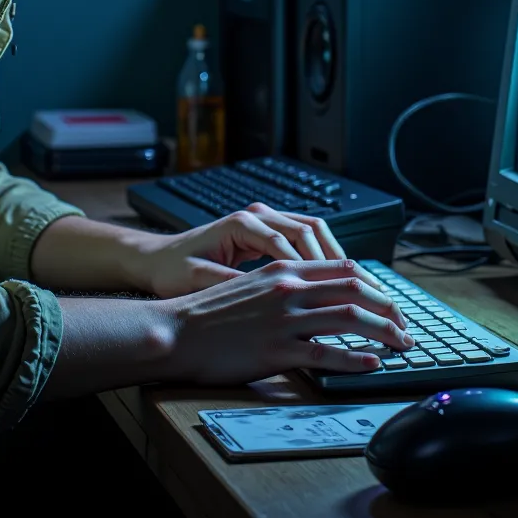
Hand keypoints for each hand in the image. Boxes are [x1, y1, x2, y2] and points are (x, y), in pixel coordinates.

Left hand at [134, 202, 386, 299]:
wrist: (155, 259)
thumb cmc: (172, 271)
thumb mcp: (195, 281)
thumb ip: (229, 285)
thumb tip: (261, 301)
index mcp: (242, 225)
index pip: (290, 242)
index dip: (316, 269)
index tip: (336, 293)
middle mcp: (257, 217)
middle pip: (312, 229)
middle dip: (340, 260)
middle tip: (363, 288)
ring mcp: (263, 221)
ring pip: (314, 231)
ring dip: (336, 257)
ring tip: (358, 286)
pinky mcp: (265, 233)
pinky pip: (305, 238)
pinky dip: (324, 257)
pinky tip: (336, 280)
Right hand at [158, 259, 414, 385]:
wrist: (176, 330)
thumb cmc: (209, 312)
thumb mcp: (251, 284)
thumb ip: (286, 285)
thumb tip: (319, 297)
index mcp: (284, 268)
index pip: (343, 268)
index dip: (374, 285)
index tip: (390, 302)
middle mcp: (288, 287)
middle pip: (354, 289)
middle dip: (388, 308)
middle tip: (406, 326)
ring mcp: (284, 318)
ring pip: (348, 317)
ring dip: (382, 332)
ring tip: (401, 345)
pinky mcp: (275, 349)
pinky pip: (325, 352)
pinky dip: (354, 358)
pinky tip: (372, 363)